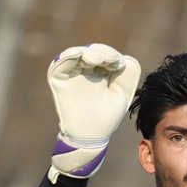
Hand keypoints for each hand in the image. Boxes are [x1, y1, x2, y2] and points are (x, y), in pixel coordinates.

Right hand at [47, 44, 140, 180]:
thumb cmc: (106, 117)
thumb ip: (127, 75)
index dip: (112, 55)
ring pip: (76, 53)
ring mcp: (71, 75)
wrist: (91, 136)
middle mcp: (84, 72)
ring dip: (88, 52)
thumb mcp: (122, 94)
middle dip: (103, 52)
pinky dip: (70, 55)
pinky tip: (82, 55)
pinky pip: (61, 63)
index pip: (104, 55)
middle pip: (91, 51)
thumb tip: (126, 58)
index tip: (118, 65)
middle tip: (111, 60)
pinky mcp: (59, 80)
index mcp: (99, 74)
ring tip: (99, 60)